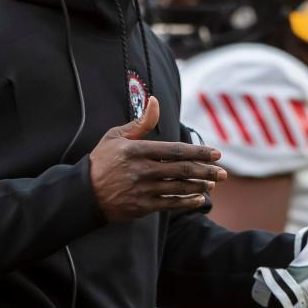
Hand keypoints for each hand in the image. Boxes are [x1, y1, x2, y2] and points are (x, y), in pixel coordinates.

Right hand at [87, 96, 225, 222]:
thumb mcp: (116, 137)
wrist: (84, 193)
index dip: (198, 152)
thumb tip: (155, 101)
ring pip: (179, 188)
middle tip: (223, 172)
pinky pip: (170, 205)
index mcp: (136, 150)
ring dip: (200, 185)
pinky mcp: (142, 206)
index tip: (216, 153)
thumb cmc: (102, 161)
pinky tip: (199, 198)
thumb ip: (140, 122)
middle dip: (206, 171)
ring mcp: (142, 190)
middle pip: (182, 170)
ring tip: (213, 183)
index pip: (174, 150)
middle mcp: (141, 170)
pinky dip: (187, 202)